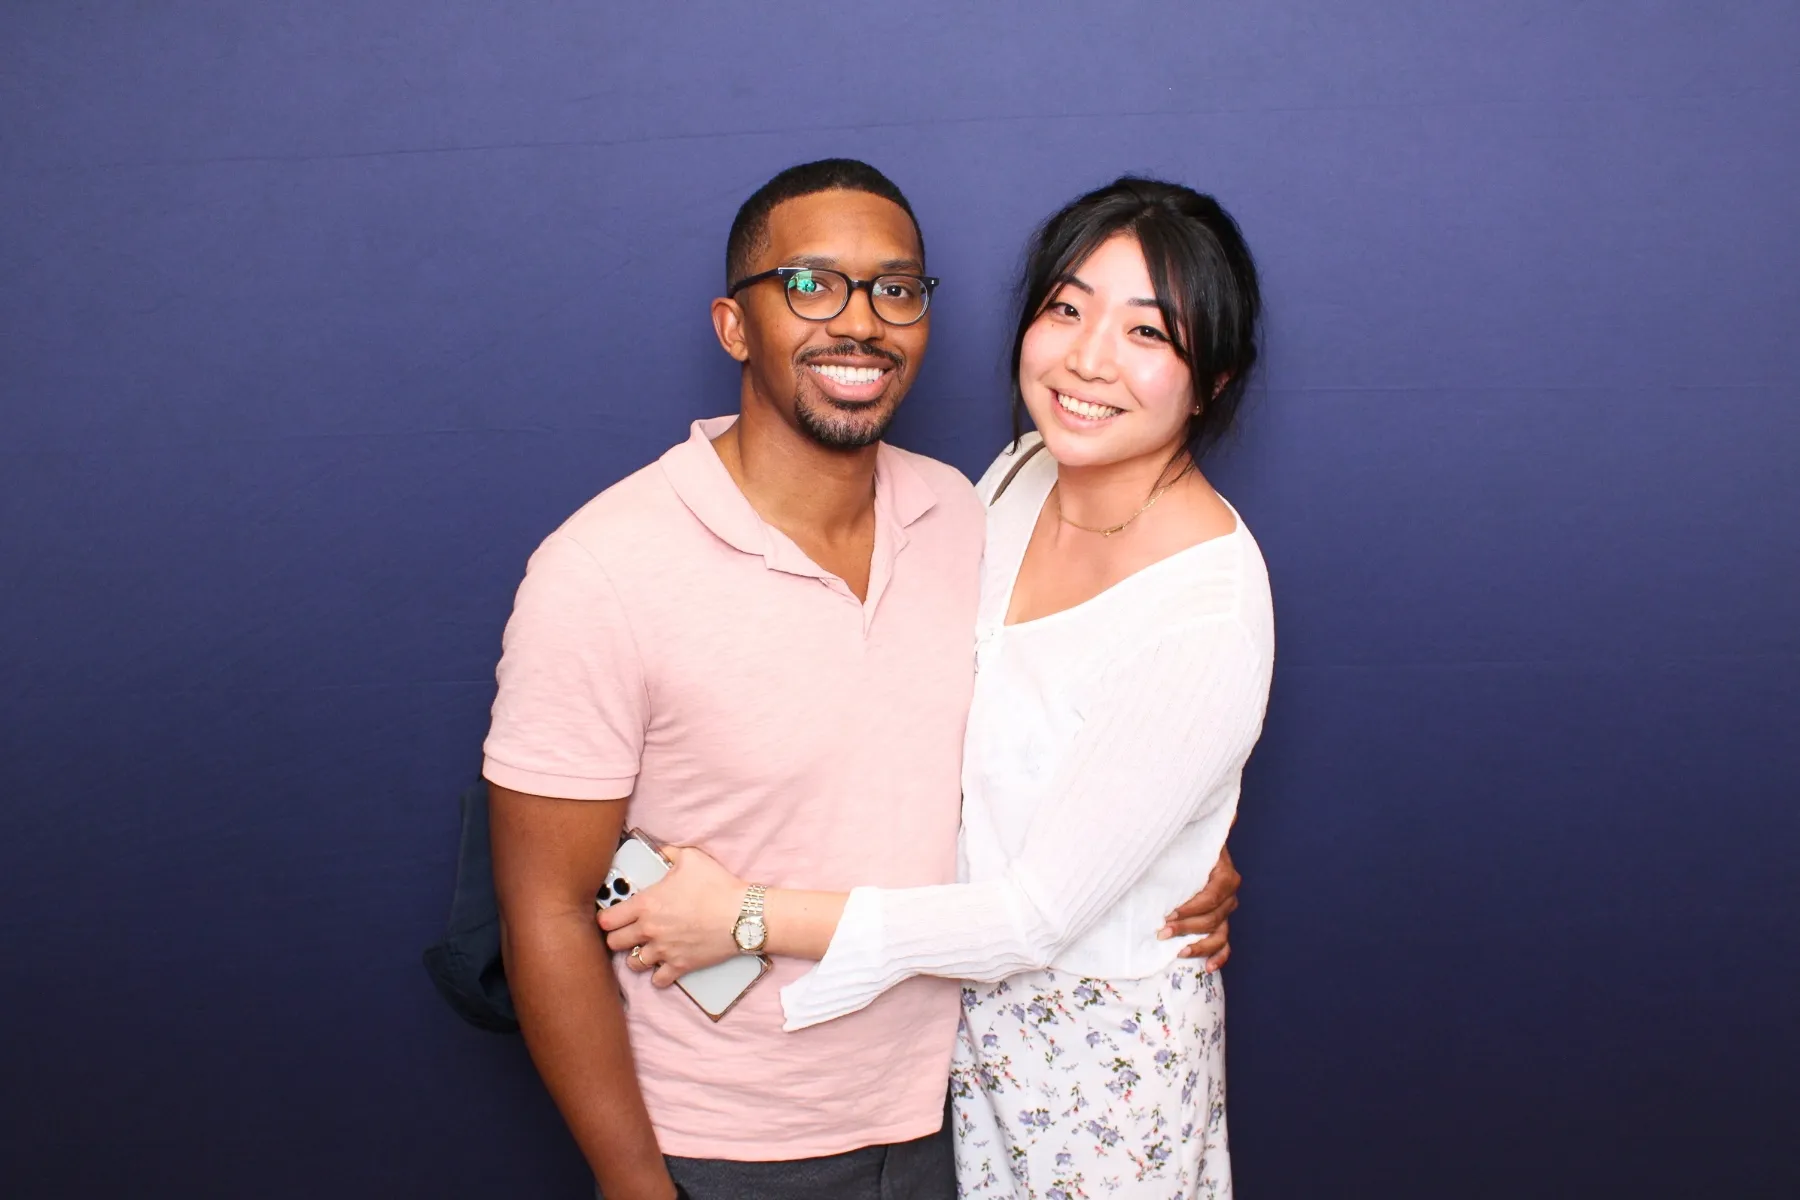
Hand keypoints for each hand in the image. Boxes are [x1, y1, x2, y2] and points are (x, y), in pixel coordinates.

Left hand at [597, 846, 748, 987]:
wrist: (742, 915)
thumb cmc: (717, 885)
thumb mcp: (691, 858)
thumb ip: (669, 854)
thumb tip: (660, 851)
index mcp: (646, 904)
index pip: (608, 919)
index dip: (606, 918)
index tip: (611, 917)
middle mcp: (649, 930)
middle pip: (614, 943)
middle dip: (618, 937)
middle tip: (626, 932)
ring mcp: (664, 951)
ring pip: (633, 963)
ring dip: (636, 956)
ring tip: (643, 949)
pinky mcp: (680, 966)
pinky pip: (658, 980)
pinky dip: (658, 976)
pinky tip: (662, 967)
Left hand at [1156, 844, 1239, 970]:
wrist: (1198, 846)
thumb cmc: (1186, 845)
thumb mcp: (1181, 844)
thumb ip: (1172, 849)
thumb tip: (1148, 852)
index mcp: (1223, 874)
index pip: (1211, 897)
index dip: (1191, 909)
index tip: (1168, 914)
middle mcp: (1229, 893)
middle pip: (1212, 918)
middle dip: (1186, 928)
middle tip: (1161, 933)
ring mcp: (1227, 910)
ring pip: (1220, 934)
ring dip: (1199, 946)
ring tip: (1180, 952)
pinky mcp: (1222, 922)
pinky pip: (1226, 943)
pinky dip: (1219, 956)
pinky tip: (1208, 967)